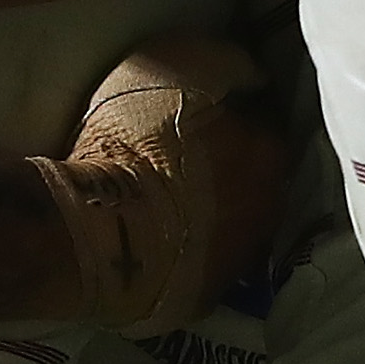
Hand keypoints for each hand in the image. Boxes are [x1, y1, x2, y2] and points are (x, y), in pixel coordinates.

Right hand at [40, 34, 281, 336]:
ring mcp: (238, 261)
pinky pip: (202, 264)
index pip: (267, 122)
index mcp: (268, 153)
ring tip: (172, 199)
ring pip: (234, 224)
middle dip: (233, 166)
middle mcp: (268, 209)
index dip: (238, 113)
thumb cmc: (135, 143)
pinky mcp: (203, 299)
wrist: (96, 231)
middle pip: (258, 178)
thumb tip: (253, 73)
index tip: (211, 110)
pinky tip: (160, 237)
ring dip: (214, 211)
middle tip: (190, 156)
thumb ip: (226, 63)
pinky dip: (188, 249)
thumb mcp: (179, 66)